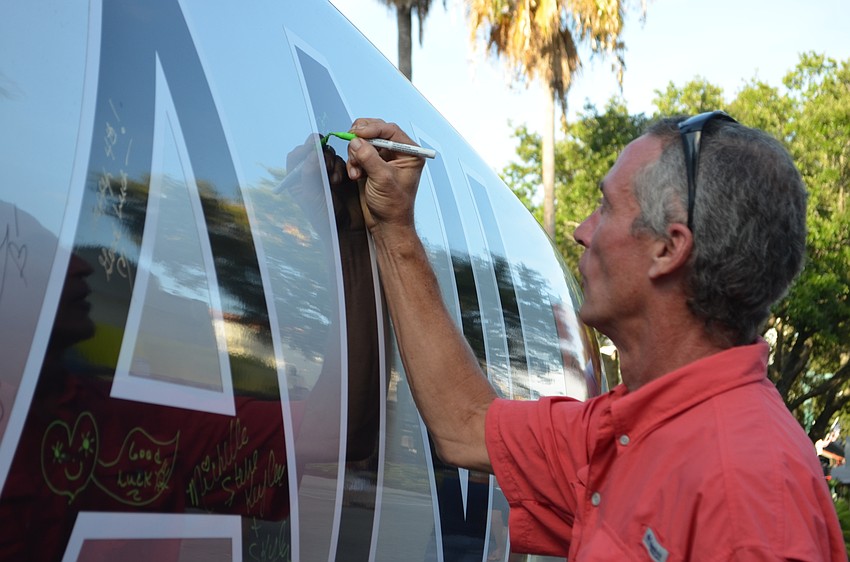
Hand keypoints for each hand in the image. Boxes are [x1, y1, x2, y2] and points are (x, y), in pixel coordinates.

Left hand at [282, 134, 363, 230]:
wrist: (347, 227)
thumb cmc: (325, 216)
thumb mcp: (313, 196)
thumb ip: (310, 173)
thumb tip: (313, 152)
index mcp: (297, 180)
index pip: (296, 157)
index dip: (304, 148)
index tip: (314, 145)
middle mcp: (310, 174)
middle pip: (313, 151)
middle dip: (322, 154)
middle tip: (328, 164)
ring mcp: (325, 173)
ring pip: (328, 154)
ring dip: (333, 162)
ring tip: (336, 181)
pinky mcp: (340, 173)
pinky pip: (341, 161)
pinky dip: (342, 167)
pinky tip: (343, 180)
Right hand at [344, 118, 425, 232]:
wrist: (387, 224)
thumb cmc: (394, 206)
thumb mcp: (383, 179)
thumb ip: (369, 158)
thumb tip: (356, 141)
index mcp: (410, 153)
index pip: (390, 130)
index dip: (372, 129)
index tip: (357, 133)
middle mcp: (398, 153)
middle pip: (376, 132)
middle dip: (361, 140)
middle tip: (352, 145)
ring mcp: (384, 158)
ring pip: (364, 142)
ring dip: (355, 154)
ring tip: (356, 171)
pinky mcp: (372, 164)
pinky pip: (358, 153)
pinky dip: (353, 162)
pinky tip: (355, 175)